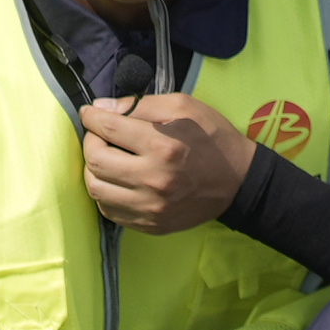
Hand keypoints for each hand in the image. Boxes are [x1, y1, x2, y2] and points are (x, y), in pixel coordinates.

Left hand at [79, 94, 257, 233]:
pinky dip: (106, 193)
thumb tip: (102, 108)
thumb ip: (141, 104)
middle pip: (96, 160)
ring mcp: (151, 207)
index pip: (108, 128)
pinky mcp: (151, 224)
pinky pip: (109, 211)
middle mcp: (153, 179)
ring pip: (97, 189)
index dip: (92, 117)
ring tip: (106, 157)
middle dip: (90, 141)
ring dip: (93, 169)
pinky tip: (117, 180)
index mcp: (163, 145)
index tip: (90, 113)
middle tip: (99, 134)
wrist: (239, 182)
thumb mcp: (184, 107)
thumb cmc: (212, 138)